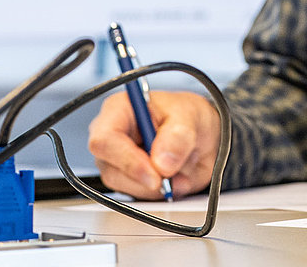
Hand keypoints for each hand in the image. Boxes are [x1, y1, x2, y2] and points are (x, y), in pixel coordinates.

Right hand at [87, 89, 219, 198]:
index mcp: (119, 110)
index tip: (155, 175)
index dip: (127, 161)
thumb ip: (178, 137)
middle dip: (145, 179)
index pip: (105, 140)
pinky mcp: (126, 181)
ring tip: (179, 169)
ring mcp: (115, 161)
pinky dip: (159, 193)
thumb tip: (161, 163)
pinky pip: (138, 196)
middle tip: (172, 177)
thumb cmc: (188, 117)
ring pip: (124, 187)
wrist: (201, 134)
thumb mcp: (192, 117)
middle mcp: (110, 136)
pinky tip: (174, 177)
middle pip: (111, 170)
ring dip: (156, 187)